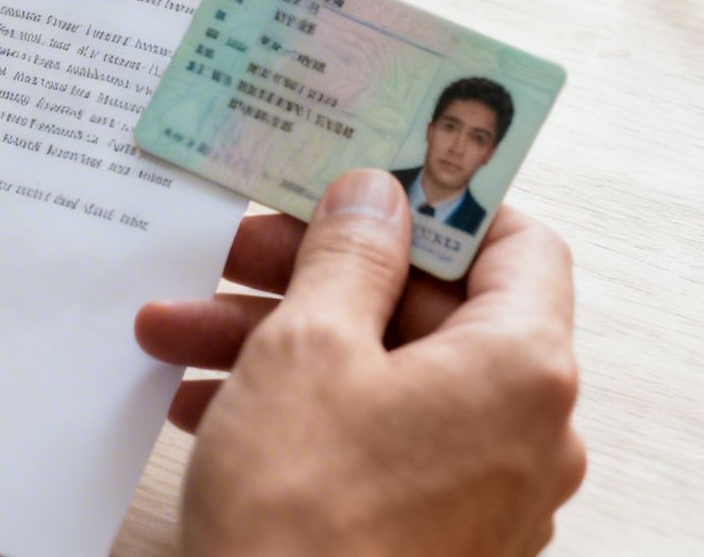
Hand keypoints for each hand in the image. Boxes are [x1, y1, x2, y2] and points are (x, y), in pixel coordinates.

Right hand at [136, 169, 584, 556]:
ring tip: (176, 333)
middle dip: (314, 274)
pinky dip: (302, 410)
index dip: (438, 202)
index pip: (519, 242)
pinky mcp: (434, 539)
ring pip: (387, 376)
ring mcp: (484, 494)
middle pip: (430, 308)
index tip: (360, 182)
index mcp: (523, 367)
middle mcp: (527, 431)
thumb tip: (377, 197)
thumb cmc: (306, 517)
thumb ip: (349, 256)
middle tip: (231, 252)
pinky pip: (377, 442)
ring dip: (283, 340)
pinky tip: (206, 406)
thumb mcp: (306, 349)